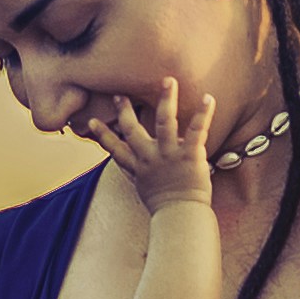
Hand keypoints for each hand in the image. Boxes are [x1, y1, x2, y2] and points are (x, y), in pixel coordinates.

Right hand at [80, 74, 216, 206]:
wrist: (182, 218)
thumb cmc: (167, 207)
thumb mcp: (147, 190)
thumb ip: (141, 174)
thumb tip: (136, 168)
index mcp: (139, 168)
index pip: (115, 150)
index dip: (102, 135)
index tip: (91, 121)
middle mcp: (150, 158)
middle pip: (133, 130)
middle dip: (125, 111)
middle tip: (121, 95)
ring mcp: (168, 155)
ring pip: (163, 122)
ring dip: (165, 99)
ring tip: (168, 80)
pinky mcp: (189, 155)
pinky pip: (196, 130)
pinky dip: (203, 114)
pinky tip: (209, 98)